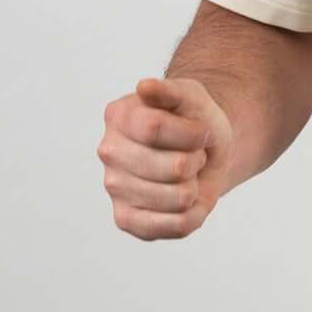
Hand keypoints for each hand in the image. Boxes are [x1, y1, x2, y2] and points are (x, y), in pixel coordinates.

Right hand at [98, 75, 232, 239]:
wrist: (202, 151)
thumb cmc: (193, 120)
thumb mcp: (191, 96)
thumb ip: (171, 90)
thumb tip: (145, 87)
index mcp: (119, 116)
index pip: (155, 128)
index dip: (193, 133)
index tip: (201, 130)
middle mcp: (109, 152)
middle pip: (175, 167)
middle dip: (197, 159)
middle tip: (190, 153)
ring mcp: (115, 188)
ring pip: (180, 198)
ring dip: (196, 185)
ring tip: (185, 174)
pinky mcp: (127, 220)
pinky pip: (177, 225)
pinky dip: (194, 212)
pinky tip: (183, 198)